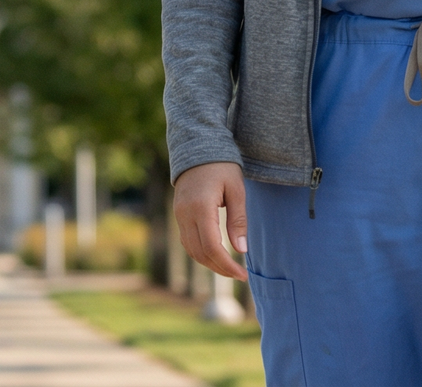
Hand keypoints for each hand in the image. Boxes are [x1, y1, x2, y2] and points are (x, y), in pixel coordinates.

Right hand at [173, 161, 247, 280]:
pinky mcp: (178, 213)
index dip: (227, 265)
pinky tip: (215, 254)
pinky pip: (187, 240)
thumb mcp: (236, 189)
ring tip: (229, 267)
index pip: (211, 247)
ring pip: (191, 250)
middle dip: (220, 269)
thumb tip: (241, 250)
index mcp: (201, 206)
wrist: (197, 145)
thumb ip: (238, 220)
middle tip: (239, 275)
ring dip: (209, 263)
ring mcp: (179, 214)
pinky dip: (200, 252)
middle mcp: (185, 213)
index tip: (243, 275)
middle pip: (200, 253)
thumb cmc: (222, 165)